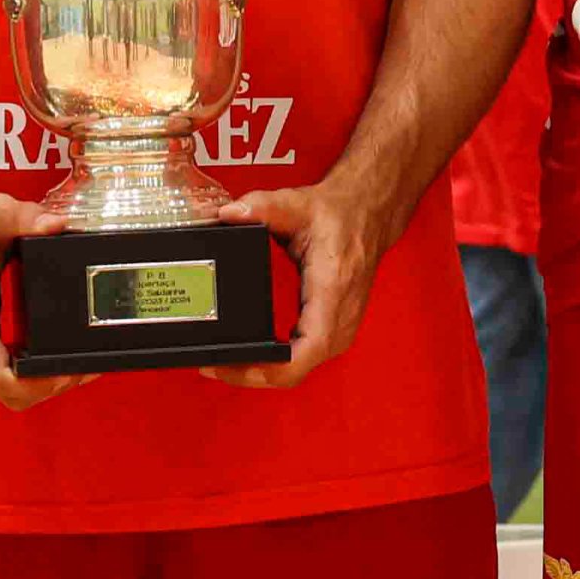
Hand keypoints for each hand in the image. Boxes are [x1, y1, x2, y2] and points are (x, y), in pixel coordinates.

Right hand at [0, 186, 83, 411]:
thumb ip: (27, 217)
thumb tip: (56, 225)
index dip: (35, 385)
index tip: (65, 372)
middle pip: (6, 392)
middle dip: (48, 387)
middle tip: (81, 368)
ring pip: (3, 392)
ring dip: (39, 388)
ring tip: (73, 368)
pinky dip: (26, 380)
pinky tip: (49, 364)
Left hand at [206, 175, 392, 387]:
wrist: (368, 215)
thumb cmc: (340, 214)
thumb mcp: (297, 204)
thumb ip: (260, 207)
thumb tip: (228, 214)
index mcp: (331, 290)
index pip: (306, 350)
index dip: (266, 369)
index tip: (229, 365)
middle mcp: (340, 318)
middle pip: (295, 370)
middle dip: (251, 374)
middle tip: (211, 365)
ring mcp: (341, 329)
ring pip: (298, 370)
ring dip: (261, 373)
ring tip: (223, 364)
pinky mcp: (335, 331)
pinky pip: (303, 360)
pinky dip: (276, 365)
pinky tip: (251, 358)